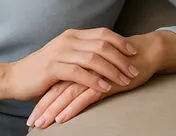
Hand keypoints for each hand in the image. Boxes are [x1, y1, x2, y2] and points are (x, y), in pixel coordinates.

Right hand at [5, 28, 138, 102]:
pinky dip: (95, 80)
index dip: (120, 42)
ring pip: (94, 58)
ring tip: (124, 80)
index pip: (102, 33)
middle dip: (121, 58)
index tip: (134, 52)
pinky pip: (79, 73)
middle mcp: (68, 40)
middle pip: (102, 45)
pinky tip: (105, 88)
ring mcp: (60, 53)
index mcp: (72, 35)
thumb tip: (107, 57)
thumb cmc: (42, 70)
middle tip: (134, 70)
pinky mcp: (53, 68)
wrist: (16, 77)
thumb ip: (82, 53)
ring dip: (112, 70)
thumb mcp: (64, 56)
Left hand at [27, 31, 175, 128]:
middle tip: (31, 123)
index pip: (54, 83)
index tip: (32, 115)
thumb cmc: (121, 62)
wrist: (144, 52)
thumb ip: (83, 76)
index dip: (42, 98)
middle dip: (43, 107)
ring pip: (67, 94)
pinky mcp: (104, 82)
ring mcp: (91, 74)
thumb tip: (69, 90)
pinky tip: (63, 118)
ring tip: (42, 124)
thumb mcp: (97, 70)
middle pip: (56, 89)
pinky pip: (85, 96)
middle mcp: (80, 67)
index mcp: (76, 62)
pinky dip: (72, 108)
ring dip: (53, 110)